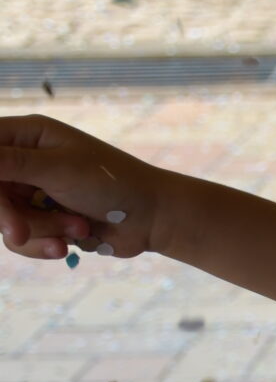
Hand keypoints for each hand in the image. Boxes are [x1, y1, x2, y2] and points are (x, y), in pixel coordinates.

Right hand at [0, 114, 178, 262]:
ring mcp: (32, 192)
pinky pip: (20, 239)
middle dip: (6, 214)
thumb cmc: (113, 184)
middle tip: (19, 231)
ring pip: (4, 218)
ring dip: (39, 230)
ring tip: (77, 229)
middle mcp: (25, 161)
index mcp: (28, 135)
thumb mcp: (57, 168)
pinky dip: (43, 245)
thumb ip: (8, 162)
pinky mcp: (43, 220)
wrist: (154, 219)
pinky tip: (69, 246)